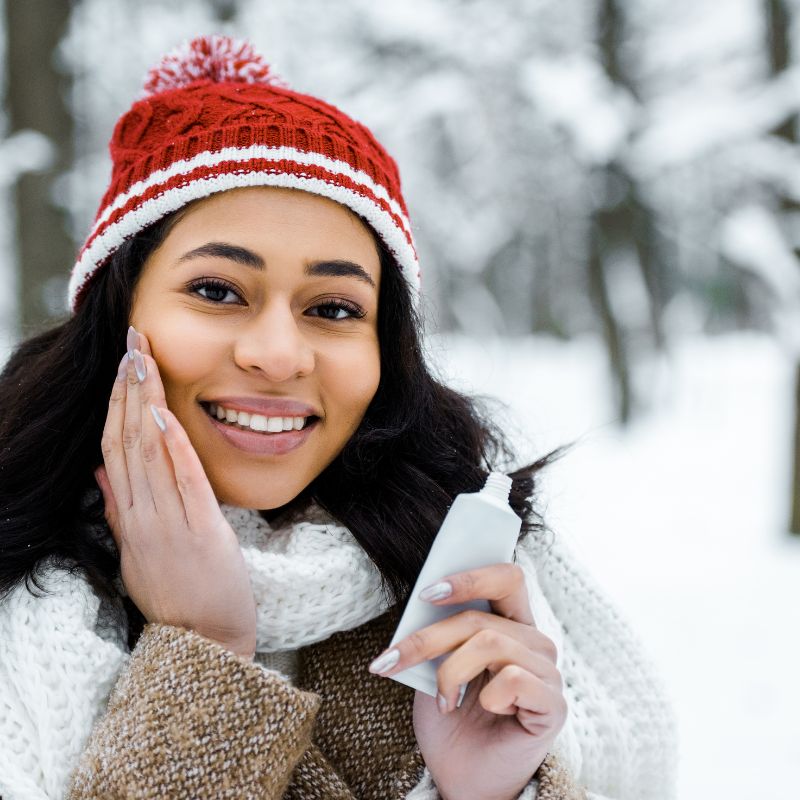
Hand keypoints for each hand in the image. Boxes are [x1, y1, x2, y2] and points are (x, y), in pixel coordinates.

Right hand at [95, 327, 256, 659]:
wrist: (204, 643)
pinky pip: (183, 484)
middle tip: (132, 342)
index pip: (113, 448)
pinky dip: (173, 449)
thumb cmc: (176, 596)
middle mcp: (141, 516)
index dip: (115, 403)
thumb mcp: (136, 553)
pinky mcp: (200, 533)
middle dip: (128, 389)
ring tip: (142, 361)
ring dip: (144, 405)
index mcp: (128, 518)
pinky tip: (166, 416)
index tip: (123, 364)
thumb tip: (100, 471)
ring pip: (148, 455)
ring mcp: (168, 524)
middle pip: (126, 441)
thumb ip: (119, 510)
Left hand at [368, 564, 566, 799]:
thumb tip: (424, 598)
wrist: (462, 779)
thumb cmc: (451, 721)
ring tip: (444, 701)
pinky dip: (486, 695)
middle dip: (430, 637)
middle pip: (483, 616)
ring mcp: (547, 672)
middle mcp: (534, 642)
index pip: (505, 577)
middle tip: (395, 658)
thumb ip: (439, 634)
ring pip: (490, 643)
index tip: (427, 592)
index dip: (469, 578)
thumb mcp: (434, 668)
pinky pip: (514, 679)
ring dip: (451, 673)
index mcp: (510, 623)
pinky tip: (484, 710)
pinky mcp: (553, 705)